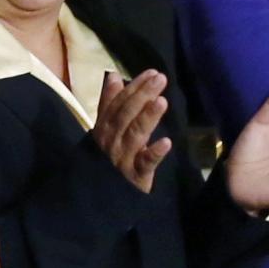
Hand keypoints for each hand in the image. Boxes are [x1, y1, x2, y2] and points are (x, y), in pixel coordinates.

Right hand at [90, 68, 173, 193]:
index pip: (119, 102)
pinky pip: (145, 163)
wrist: (101, 195)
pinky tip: (167, 142)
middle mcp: (111, 139)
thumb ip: (109, 103)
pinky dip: (154, 153)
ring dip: (148, 117)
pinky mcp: (135, 175)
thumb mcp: (106, 129)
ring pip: (135, 134)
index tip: (151, 72)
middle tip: (160, 79)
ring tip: (162, 101)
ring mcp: (122, 157)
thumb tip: (113, 76)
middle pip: (126, 114)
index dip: (134, 87)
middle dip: (143, 95)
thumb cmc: (108, 157)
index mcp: (105, 126)